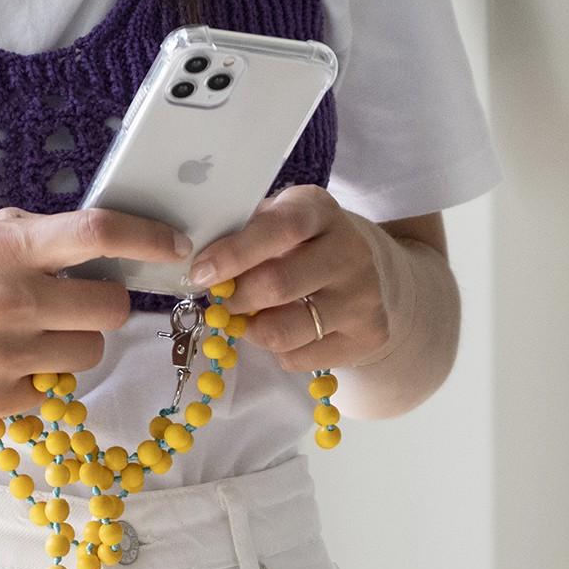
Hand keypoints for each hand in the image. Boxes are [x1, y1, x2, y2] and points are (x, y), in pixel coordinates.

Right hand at [0, 205, 191, 419]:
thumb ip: (39, 236)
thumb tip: (110, 243)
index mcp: (6, 246)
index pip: (97, 234)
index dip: (149, 239)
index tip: (177, 248)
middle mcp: (7, 299)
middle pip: (111, 309)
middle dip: (102, 305)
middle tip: (74, 303)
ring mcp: (0, 355)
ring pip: (89, 355)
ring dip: (73, 344)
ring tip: (30, 334)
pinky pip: (54, 393)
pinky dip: (39, 380)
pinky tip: (2, 362)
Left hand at [187, 185, 391, 371]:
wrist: (360, 269)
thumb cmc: (299, 241)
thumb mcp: (273, 220)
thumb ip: (240, 235)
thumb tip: (199, 266)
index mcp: (319, 211)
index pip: (278, 229)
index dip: (234, 254)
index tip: (201, 273)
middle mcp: (350, 250)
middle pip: (277, 285)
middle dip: (235, 299)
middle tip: (223, 301)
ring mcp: (364, 295)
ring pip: (283, 332)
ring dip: (252, 330)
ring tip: (251, 318)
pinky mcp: (370, 334)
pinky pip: (300, 358)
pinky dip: (278, 351)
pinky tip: (285, 329)